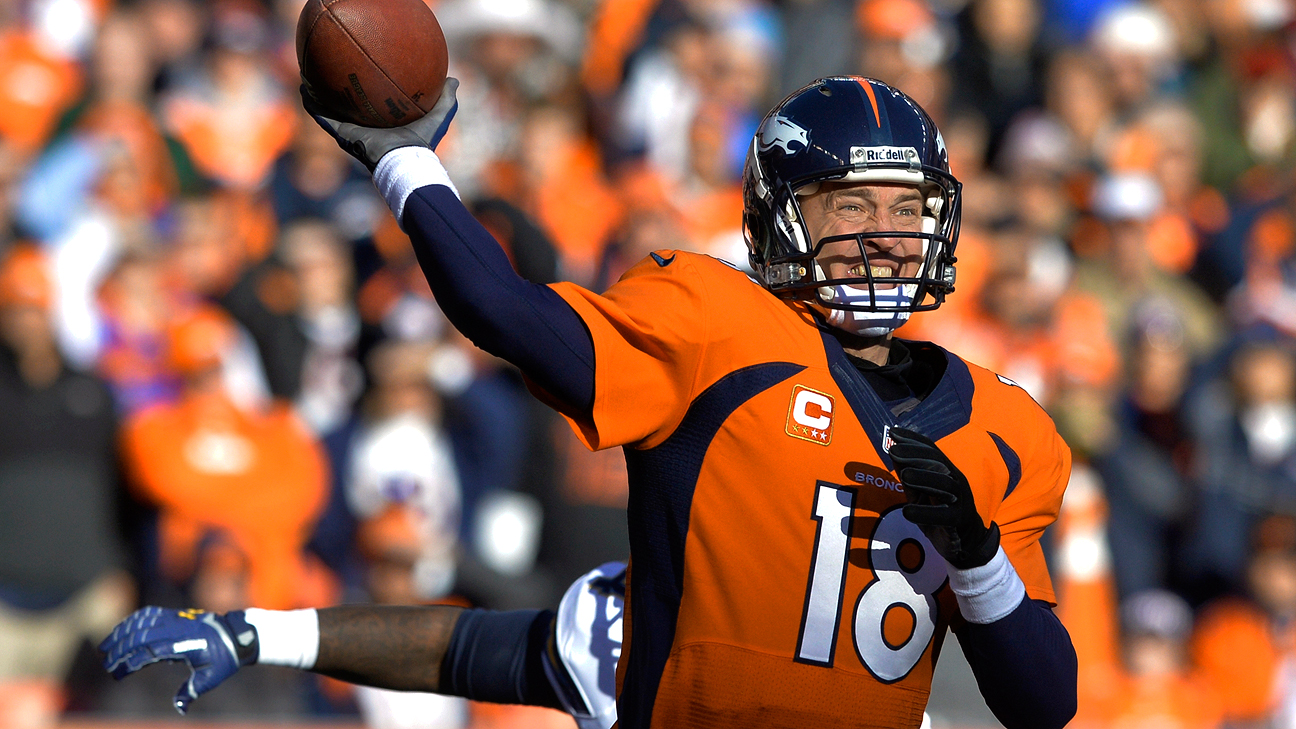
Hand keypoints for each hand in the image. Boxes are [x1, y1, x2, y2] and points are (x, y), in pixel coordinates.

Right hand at [99, 607, 258, 714]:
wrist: (237, 634)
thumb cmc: (224, 658)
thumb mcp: (211, 677)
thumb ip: (192, 691)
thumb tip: (179, 708)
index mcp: (185, 645)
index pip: (150, 651)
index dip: (131, 662)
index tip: (118, 674)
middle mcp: (178, 629)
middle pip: (141, 635)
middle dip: (120, 649)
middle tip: (107, 664)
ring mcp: (176, 619)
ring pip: (142, 621)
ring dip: (121, 633)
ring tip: (105, 647)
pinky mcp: (175, 615)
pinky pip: (149, 614)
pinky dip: (132, 620)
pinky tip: (121, 630)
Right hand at [301, 77, 458, 170]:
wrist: (406, 161)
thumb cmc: (423, 143)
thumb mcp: (439, 115)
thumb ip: (447, 98)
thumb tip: (453, 78)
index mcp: (384, 122)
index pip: (373, 102)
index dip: (366, 88)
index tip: (361, 70)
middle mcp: (365, 126)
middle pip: (348, 104)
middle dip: (338, 88)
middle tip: (329, 68)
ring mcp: (351, 131)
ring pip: (329, 109)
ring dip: (317, 94)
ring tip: (306, 75)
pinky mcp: (343, 135)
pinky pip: (323, 118)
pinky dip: (312, 104)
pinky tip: (303, 88)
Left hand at [888, 427, 999, 569]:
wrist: (964, 542)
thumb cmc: (940, 512)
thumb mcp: (921, 492)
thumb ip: (909, 475)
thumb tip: (893, 452)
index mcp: (947, 472)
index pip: (932, 451)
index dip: (914, 440)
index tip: (894, 432)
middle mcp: (956, 481)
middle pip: (939, 463)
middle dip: (916, 455)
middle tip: (894, 450)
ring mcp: (959, 501)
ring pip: (945, 485)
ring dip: (924, 478)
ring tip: (904, 475)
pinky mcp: (958, 521)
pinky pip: (944, 515)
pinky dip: (926, 512)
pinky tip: (908, 511)